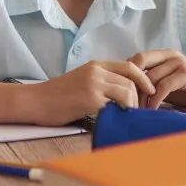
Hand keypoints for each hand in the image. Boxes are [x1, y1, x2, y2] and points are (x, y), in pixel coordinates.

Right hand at [28, 61, 155, 125]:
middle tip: (140, 112)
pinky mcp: (90, 98)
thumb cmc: (57, 96)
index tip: (150, 92)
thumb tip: (122, 95)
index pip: (130, 66)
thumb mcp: (82, 81)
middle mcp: (97, 71)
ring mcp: (93, 84)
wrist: (36, 102)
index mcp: (96, 65)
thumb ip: (101, 83)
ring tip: (128, 118)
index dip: (144, 79)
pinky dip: (121, 113)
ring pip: (127, 92)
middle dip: (140, 97)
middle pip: (131, 80)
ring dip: (132, 107)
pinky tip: (118, 120)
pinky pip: (116, 105)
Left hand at [128, 50, 185, 110]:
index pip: (135, 58)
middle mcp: (170, 55)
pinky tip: (152, 109)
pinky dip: (155, 99)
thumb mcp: (168, 85)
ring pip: (150, 76)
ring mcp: (179, 63)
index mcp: (163, 55)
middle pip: (138, 62)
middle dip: (131, 83)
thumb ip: (151, 83)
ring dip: (142, 96)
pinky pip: (164, 86)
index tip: (123, 94)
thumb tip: (127, 92)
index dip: (126, 75)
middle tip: (127, 102)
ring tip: (138, 111)